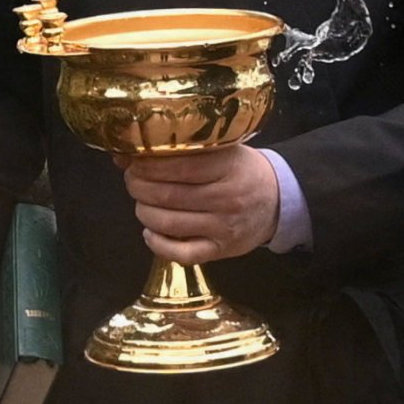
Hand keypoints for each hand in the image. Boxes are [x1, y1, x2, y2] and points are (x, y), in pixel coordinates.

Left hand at [121, 146, 280, 263]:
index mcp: (228, 166)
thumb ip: (181, 151)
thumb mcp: (222, 150)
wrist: (278, 200)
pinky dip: (158, 245)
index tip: (133, 162)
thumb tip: (125, 154)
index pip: (178, 167)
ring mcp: (224, 227)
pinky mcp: (221, 250)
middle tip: (132, 180)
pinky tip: (150, 232)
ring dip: (144, 212)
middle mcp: (227, 198)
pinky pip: (182, 254)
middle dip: (139, 187)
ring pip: (169, 224)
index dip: (147, 166)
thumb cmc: (242, 171)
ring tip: (142, 202)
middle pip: (168, 196)